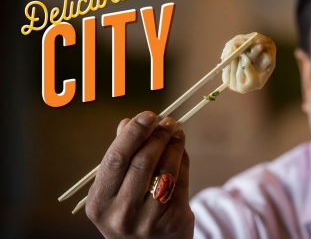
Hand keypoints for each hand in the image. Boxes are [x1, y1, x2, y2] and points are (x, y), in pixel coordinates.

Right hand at [86, 111, 193, 237]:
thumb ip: (121, 158)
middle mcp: (122, 214)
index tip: (147, 115)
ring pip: (166, 170)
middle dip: (157, 136)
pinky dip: (182, 160)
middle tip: (167, 121)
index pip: (116, 159)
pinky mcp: (174, 222)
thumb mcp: (115, 191)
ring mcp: (149, 220)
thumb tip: (128, 123)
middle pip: (143, 162)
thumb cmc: (128, 212)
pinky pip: (181, 182)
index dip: (134, 133)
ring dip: (174, 145)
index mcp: (100, 203)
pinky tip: (180, 149)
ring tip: (176, 132)